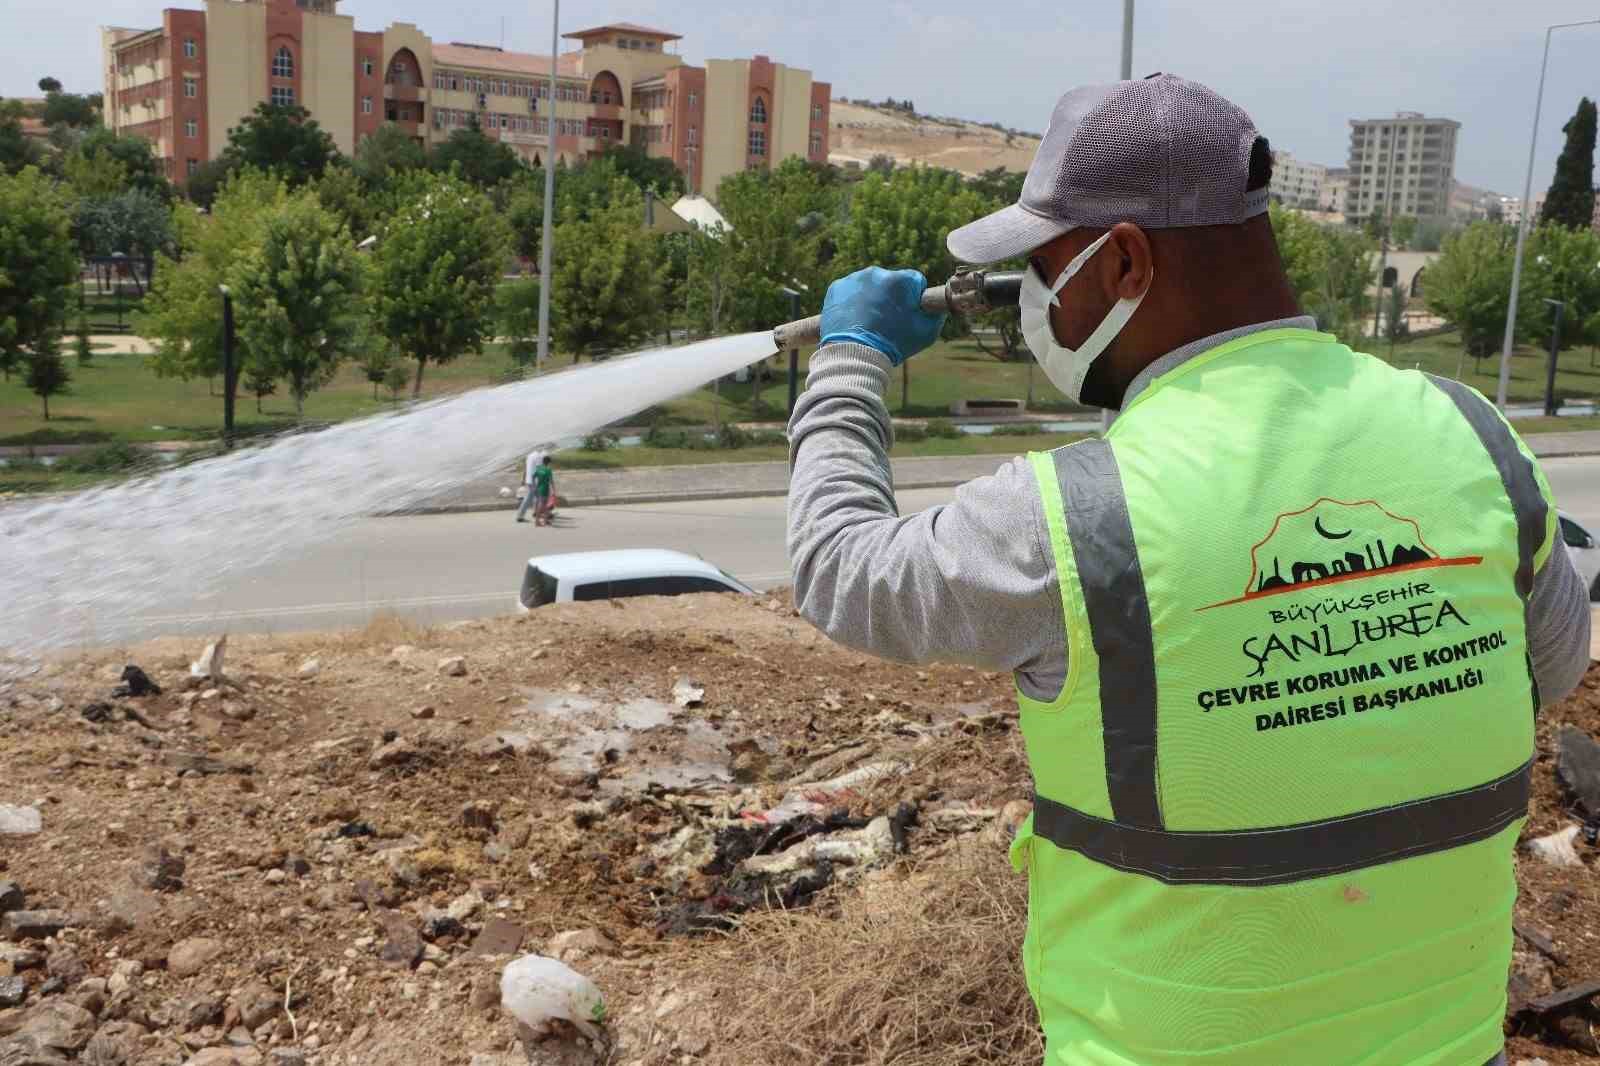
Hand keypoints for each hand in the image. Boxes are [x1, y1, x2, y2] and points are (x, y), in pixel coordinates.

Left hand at [819, 267, 945, 364]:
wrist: (853, 355)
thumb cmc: (893, 345)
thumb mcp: (926, 333)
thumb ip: (936, 314)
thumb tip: (937, 305)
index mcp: (900, 280)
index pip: (914, 281)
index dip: (913, 298)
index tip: (907, 313)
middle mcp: (876, 273)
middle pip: (891, 282)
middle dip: (891, 297)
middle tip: (886, 321)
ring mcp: (854, 279)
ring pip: (870, 285)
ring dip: (872, 298)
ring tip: (869, 322)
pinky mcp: (836, 287)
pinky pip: (850, 291)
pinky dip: (853, 302)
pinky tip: (855, 319)